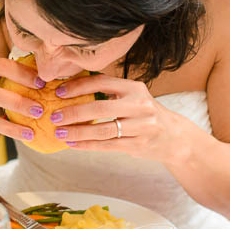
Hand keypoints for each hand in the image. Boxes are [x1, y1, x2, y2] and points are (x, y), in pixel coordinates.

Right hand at [0, 56, 46, 141]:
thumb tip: (48, 71)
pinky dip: (6, 131)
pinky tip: (21, 135)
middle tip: (39, 111)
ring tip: (31, 133)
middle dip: (18, 104)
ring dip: (12, 128)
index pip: (3, 67)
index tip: (42, 83)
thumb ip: (17, 68)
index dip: (23, 75)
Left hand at [48, 74, 189, 164]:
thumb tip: (69, 89)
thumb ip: (109, 93)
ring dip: (78, 132)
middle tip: (55, 116)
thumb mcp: (132, 97)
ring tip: (60, 132)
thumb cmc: (143, 114)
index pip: (102, 82)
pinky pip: (108, 145)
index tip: (58, 92)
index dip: (78, 86)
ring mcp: (142, 126)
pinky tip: (73, 144)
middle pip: (100, 108)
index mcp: (134, 87)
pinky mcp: (140, 144)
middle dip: (74, 112)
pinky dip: (87, 145)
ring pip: (103, 130)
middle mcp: (140, 104)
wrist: (175, 137)